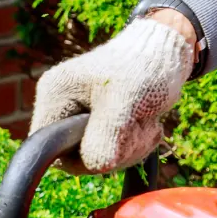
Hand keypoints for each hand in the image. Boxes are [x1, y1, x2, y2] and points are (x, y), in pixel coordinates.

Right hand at [29, 17, 194, 173]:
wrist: (168, 50)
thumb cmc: (145, 68)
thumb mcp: (126, 102)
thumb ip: (106, 136)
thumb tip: (96, 167)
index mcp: (55, 95)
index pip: (47, 147)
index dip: (79, 156)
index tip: (113, 143)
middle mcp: (60, 104)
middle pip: (72, 155)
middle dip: (112, 151)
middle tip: (140, 129)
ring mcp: (78, 112)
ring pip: (93, 155)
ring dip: (128, 148)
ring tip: (147, 123)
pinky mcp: (96, 119)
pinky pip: (107, 148)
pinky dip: (131, 144)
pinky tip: (146, 125)